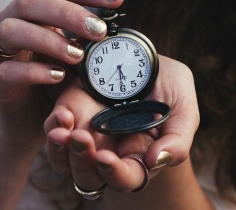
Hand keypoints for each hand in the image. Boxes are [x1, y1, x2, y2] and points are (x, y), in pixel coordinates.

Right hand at [0, 0, 124, 141]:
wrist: (33, 123)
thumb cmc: (57, 82)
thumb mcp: (78, 56)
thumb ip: (89, 38)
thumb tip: (117, 23)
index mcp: (33, 11)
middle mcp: (10, 23)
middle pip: (31, 1)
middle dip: (68, 13)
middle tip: (99, 30)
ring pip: (13, 30)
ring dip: (49, 40)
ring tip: (78, 56)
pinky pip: (8, 70)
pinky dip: (35, 71)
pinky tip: (58, 76)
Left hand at [43, 55, 199, 192]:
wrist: (142, 57)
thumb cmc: (168, 88)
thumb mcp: (183, 109)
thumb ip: (178, 140)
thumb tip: (158, 160)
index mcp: (138, 158)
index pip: (126, 179)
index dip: (115, 174)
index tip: (106, 157)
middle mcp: (109, 152)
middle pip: (89, 177)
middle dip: (81, 163)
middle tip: (80, 139)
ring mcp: (86, 135)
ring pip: (63, 161)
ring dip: (60, 151)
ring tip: (62, 133)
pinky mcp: (68, 114)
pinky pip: (52, 130)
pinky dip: (53, 127)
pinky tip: (62, 115)